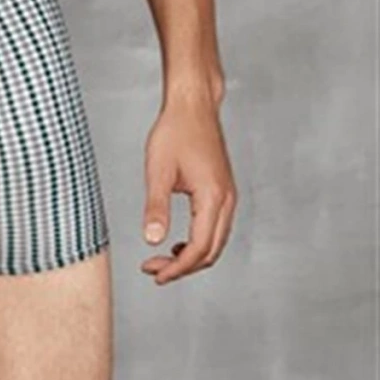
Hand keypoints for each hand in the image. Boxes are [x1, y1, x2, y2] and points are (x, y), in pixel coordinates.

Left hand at [141, 93, 237, 284]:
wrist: (193, 106)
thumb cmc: (175, 131)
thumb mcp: (158, 170)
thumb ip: (156, 207)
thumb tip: (151, 240)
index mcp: (212, 198)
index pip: (198, 249)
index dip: (176, 268)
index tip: (155, 274)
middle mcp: (226, 200)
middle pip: (210, 252)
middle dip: (183, 268)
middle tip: (154, 270)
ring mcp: (228, 196)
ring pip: (216, 242)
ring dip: (192, 256)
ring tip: (163, 260)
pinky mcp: (224, 190)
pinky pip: (216, 228)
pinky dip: (199, 241)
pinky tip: (179, 241)